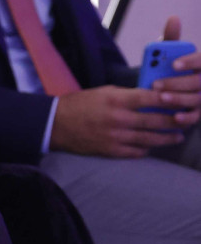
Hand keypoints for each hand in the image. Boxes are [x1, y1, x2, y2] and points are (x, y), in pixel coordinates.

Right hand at [51, 84, 191, 157]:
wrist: (55, 124)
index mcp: (117, 100)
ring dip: (168, 138)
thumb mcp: (104, 92)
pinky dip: (147, 148)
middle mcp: (119, 119)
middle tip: (187, 120)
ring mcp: (116, 137)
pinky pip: (136, 151)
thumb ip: (128, 94)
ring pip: (151, 139)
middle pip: (157, 121)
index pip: (153, 99)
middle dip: (176, 121)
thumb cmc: (79, 104)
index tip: (184, 100)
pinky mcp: (110, 151)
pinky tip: (152, 145)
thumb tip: (151, 96)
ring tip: (177, 136)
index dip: (172, 100)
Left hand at [152, 16, 200, 111]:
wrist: (171, 87)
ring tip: (160, 98)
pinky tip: (175, 117)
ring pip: (196, 99)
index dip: (190, 62)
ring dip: (179, 99)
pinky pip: (196, 116)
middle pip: (198, 82)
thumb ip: (171, 40)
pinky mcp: (199, 111)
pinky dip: (187, 118)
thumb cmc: (173, 68)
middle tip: (156, 84)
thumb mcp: (171, 54)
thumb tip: (173, 18)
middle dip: (177, 83)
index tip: (174, 64)